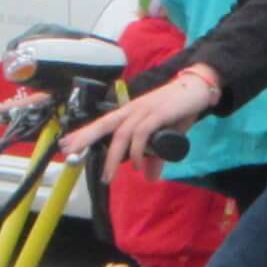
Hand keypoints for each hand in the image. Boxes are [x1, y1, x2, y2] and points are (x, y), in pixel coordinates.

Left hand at [62, 65, 218, 173]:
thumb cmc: (178, 110)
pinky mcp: (158, 114)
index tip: (68, 143)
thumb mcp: (164, 137)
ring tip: (108, 176)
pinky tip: (137, 165)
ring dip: (113, 157)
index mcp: (130, 112)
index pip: (103, 122)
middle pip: (103, 124)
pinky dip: (137, 151)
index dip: (85, 132)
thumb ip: (155, 156)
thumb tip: (149, 177)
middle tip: (69, 151)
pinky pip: (141, 134)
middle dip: (85, 138)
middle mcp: (132, 109)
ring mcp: (144, 110)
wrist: (198, 89)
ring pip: (121, 134)